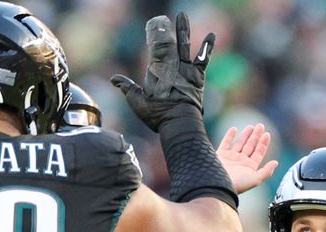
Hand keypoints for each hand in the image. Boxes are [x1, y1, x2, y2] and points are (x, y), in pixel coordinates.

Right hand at [111, 12, 214, 130]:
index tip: (152, 24)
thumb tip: (113, 79)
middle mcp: (171, 66)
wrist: (179, 122)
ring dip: (183, 30)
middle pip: (168, 43)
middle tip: (163, 18)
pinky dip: (207, 47)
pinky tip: (211, 35)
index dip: (154, 35)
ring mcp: (185, 69)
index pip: (154, 48)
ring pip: (184, 45)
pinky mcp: (197, 76)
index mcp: (156, 70)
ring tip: (182, 15)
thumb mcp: (137, 101)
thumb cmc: (157, 114)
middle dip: (166, 29)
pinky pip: (203, 59)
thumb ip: (126, 87)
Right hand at [216, 124, 278, 193]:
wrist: (218, 185)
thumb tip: (276, 163)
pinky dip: (229, 136)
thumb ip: (266, 171)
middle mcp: (240, 162)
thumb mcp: (255, 179)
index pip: (259, 153)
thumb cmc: (237, 185)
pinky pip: (225, 143)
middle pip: (250, 146)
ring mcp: (230, 158)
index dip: (263, 143)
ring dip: (245, 135)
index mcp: (249, 167)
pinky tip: (234, 129)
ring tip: (251, 126)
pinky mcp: (220, 155)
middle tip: (260, 126)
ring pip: (239, 143)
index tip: (267, 134)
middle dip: (256, 136)